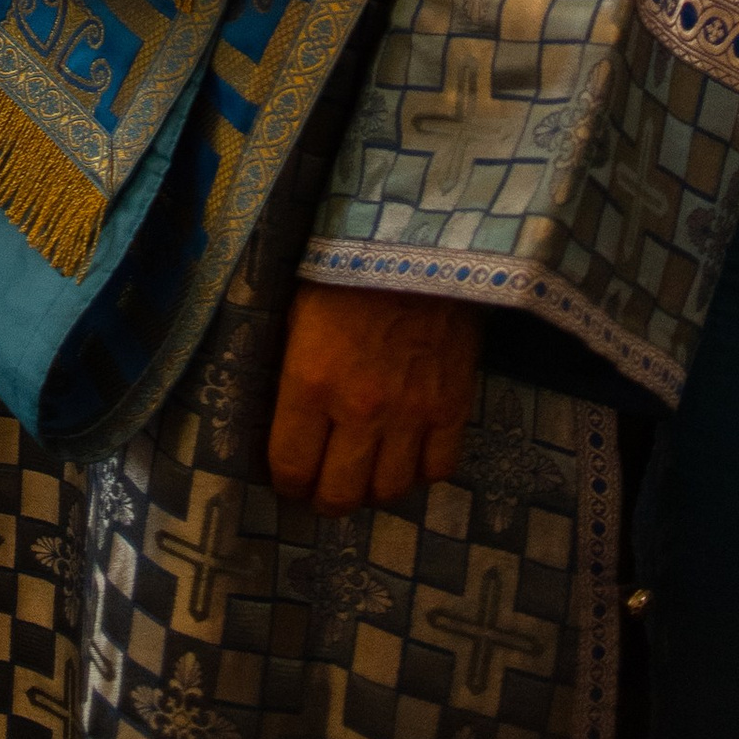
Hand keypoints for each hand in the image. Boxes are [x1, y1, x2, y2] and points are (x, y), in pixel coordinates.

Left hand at [267, 283, 480, 513]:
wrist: (416, 239)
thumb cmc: (345, 270)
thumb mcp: (297, 316)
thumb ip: (294, 375)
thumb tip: (286, 422)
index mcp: (310, 383)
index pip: (291, 467)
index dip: (286, 483)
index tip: (289, 479)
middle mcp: (359, 409)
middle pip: (340, 495)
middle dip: (325, 499)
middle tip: (324, 488)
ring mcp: (410, 412)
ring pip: (389, 491)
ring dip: (372, 490)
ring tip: (366, 474)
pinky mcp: (452, 405)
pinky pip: (438, 469)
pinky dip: (422, 472)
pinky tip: (409, 455)